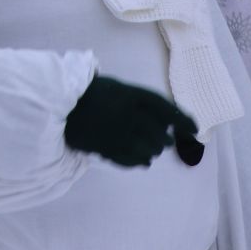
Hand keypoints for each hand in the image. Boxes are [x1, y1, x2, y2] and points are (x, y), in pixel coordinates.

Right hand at [63, 75, 196, 167]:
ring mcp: (115, 134)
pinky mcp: (105, 149)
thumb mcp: (117, 88)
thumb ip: (139, 101)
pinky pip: (131, 160)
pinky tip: (143, 160)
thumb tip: (166, 121)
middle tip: (164, 140)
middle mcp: (126, 115)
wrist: (55, 104)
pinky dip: (140, 161)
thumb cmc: (88, 92)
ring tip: (150, 149)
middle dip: (164, 139)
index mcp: (130, 95)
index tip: (194, 129)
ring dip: (152, 151)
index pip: (166, 109)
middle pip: (159, 134)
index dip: (184, 120)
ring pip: (148, 150)